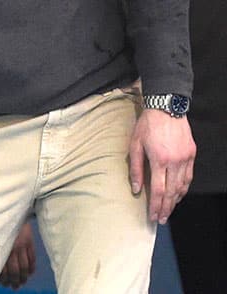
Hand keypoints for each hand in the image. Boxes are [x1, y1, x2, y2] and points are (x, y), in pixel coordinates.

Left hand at [0, 221, 35, 289]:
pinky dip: (32, 268)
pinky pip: (32, 259)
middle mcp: (13, 247)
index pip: (5, 269)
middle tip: (14, 287)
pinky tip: (30, 274)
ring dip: (23, 278)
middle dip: (15, 281)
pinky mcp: (30, 242)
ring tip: (21, 283)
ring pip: (25, 267)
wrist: (11, 208)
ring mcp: (23, 245)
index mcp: (2, 246)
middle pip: (16, 270)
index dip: (5, 278)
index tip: (4, 283)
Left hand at [129, 109, 194, 223]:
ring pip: (182, 186)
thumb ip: (135, 168)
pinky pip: (188, 176)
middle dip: (166, 208)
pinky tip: (178, 193)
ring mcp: (185, 159)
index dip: (155, 205)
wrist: (166, 108)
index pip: (158, 190)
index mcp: (159, 160)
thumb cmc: (147, 125)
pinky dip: (183, 188)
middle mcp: (175, 162)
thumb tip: (135, 188)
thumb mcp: (134, 145)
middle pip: (171, 192)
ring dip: (175, 200)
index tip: (153, 216)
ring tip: (168, 209)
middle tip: (162, 219)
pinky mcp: (191, 154)